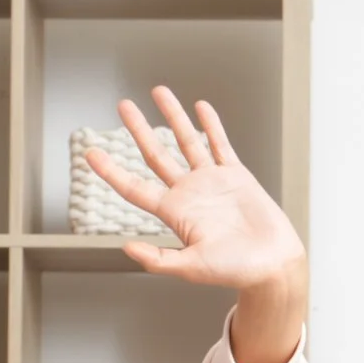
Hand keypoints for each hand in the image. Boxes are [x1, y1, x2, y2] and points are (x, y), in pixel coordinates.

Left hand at [84, 88, 305, 297]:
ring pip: (187, 141)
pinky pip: (220, 144)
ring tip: (159, 91)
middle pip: (156, 154)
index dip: (111, 171)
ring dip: (173, 116)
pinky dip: (211, 125)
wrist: (272, 264)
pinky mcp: (236, 175)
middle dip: (138, 129)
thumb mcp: (191, 268)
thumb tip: (126, 248)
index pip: (134, 187)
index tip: (91, 154)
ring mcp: (211, 182)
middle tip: (123, 106)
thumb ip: (159, 259)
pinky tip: (200, 107)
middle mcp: (188, 193)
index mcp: (174, 213)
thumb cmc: (234, 271)